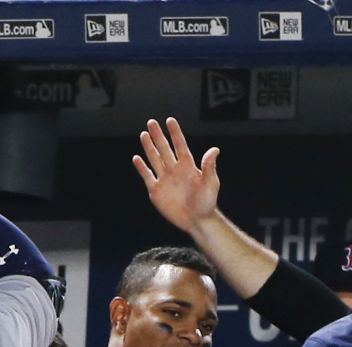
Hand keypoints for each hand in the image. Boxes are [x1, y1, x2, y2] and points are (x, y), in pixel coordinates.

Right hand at [132, 117, 219, 234]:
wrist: (196, 220)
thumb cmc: (207, 202)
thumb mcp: (211, 183)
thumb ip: (210, 166)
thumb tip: (214, 149)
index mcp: (188, 166)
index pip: (179, 145)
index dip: (175, 133)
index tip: (170, 120)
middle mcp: (174, 170)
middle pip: (164, 149)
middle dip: (158, 136)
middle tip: (151, 122)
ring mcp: (164, 180)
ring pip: (154, 159)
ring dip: (149, 147)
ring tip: (143, 134)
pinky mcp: (156, 191)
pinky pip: (147, 176)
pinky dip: (142, 168)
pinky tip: (137, 158)